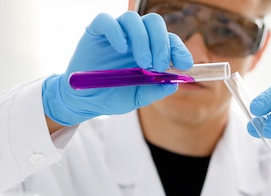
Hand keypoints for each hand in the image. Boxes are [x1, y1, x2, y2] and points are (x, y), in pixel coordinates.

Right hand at [42, 12, 192, 125]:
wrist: (85, 101)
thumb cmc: (113, 96)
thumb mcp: (137, 98)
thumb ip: (154, 91)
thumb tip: (173, 84)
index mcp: (150, 51)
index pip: (169, 41)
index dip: (179, 49)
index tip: (184, 64)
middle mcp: (135, 38)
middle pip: (154, 23)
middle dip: (161, 43)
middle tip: (158, 65)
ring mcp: (116, 33)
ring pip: (133, 19)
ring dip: (142, 40)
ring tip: (143, 64)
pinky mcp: (96, 31)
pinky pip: (106, 20)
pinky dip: (116, 32)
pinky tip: (121, 49)